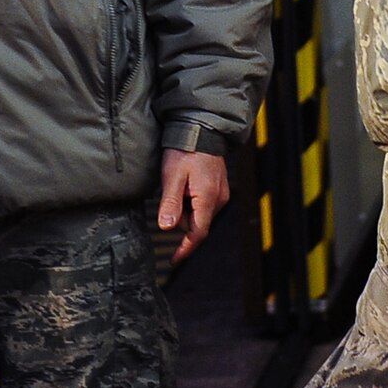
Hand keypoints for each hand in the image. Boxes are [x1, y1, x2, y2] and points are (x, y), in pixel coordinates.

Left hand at [158, 148, 228, 264]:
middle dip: (180, 215)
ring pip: (198, 212)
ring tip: (178, 182)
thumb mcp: (172, 177)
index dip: (186, 248)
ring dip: (185, 205)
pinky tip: (185, 181)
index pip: (198, 233)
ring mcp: (220, 192)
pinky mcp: (218, 187)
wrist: (201, 128)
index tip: (175, 259)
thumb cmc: (186, 150)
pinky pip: (202, 202)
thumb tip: (167, 227)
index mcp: (207, 198)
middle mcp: (218, 198)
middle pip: (196, 222)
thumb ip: (170, 203)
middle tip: (170, 191)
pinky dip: (190, 197)